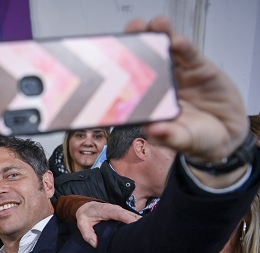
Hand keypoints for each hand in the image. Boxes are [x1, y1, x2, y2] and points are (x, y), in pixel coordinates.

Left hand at [76, 202, 139, 247]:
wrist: (86, 207)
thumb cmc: (85, 215)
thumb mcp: (82, 224)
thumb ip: (87, 234)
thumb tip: (96, 244)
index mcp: (107, 210)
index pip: (120, 213)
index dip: (128, 219)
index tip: (136, 226)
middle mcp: (116, 209)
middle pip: (131, 215)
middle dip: (139, 223)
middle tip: (145, 235)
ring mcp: (121, 212)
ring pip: (134, 217)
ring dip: (141, 224)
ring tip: (147, 235)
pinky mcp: (123, 215)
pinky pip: (133, 219)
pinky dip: (138, 224)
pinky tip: (143, 233)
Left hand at [125, 18, 247, 163]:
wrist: (227, 132)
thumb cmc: (197, 137)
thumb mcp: (183, 140)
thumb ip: (169, 137)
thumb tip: (153, 131)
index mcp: (146, 101)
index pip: (128, 83)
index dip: (119, 70)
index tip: (110, 59)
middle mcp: (158, 84)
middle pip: (144, 59)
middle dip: (136, 43)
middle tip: (131, 31)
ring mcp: (177, 73)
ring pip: (165, 51)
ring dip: (159, 36)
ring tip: (154, 26)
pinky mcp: (197, 68)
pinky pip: (189, 55)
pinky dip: (183, 47)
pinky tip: (177, 41)